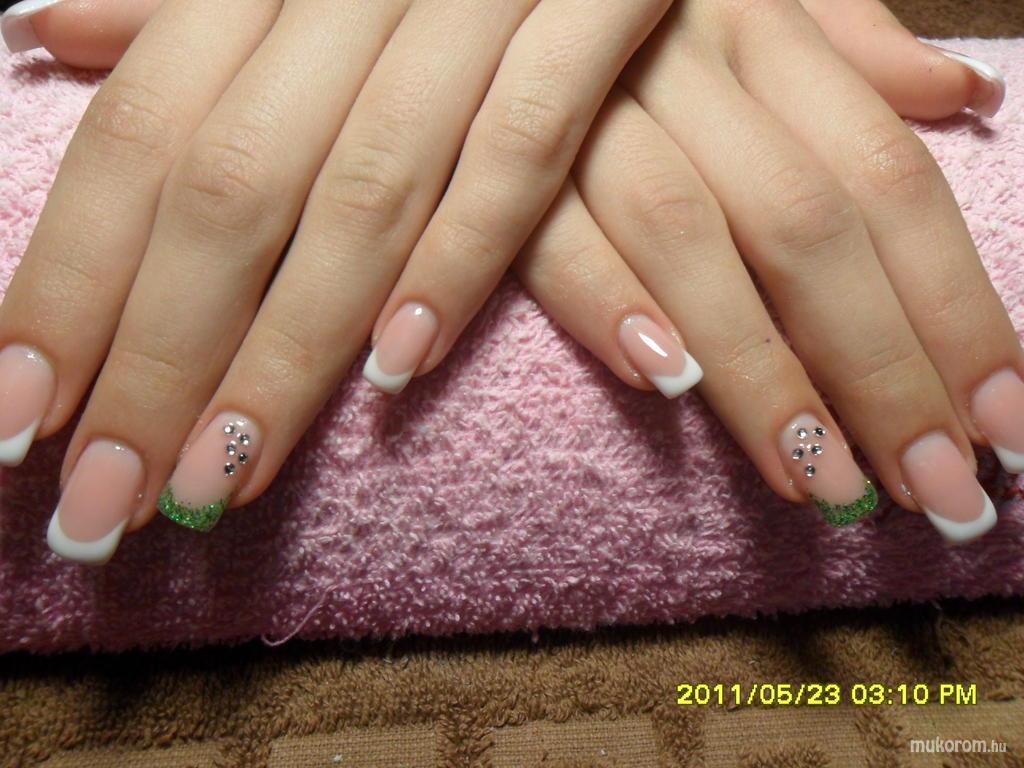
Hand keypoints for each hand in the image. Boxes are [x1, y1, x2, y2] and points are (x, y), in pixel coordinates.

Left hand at [0, 0, 672, 562]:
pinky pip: (521, 148)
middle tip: (102, 510)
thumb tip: (48, 32)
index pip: (138, 138)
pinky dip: (463, 255)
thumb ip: (184, 10)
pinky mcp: (592, 12)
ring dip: (287, 352)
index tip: (16, 418)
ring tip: (219, 484)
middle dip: (156, 358)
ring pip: (361, 191)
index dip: (72, 282)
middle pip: (228, 188)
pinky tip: (397, 374)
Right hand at [515, 0, 1016, 541]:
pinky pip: (549, 235)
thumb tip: (959, 93)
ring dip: (759, 373)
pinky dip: (604, 305)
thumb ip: (851, 42)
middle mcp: (682, 61)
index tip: (1007, 423)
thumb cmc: (632, 7)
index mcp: (761, 25)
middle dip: (881, 370)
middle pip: (805, 226)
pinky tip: (664, 389)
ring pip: (688, 239)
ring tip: (820, 483)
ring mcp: (583, 109)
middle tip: (939, 493)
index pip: (887, 179)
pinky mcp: (493, 161)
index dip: (954, 308)